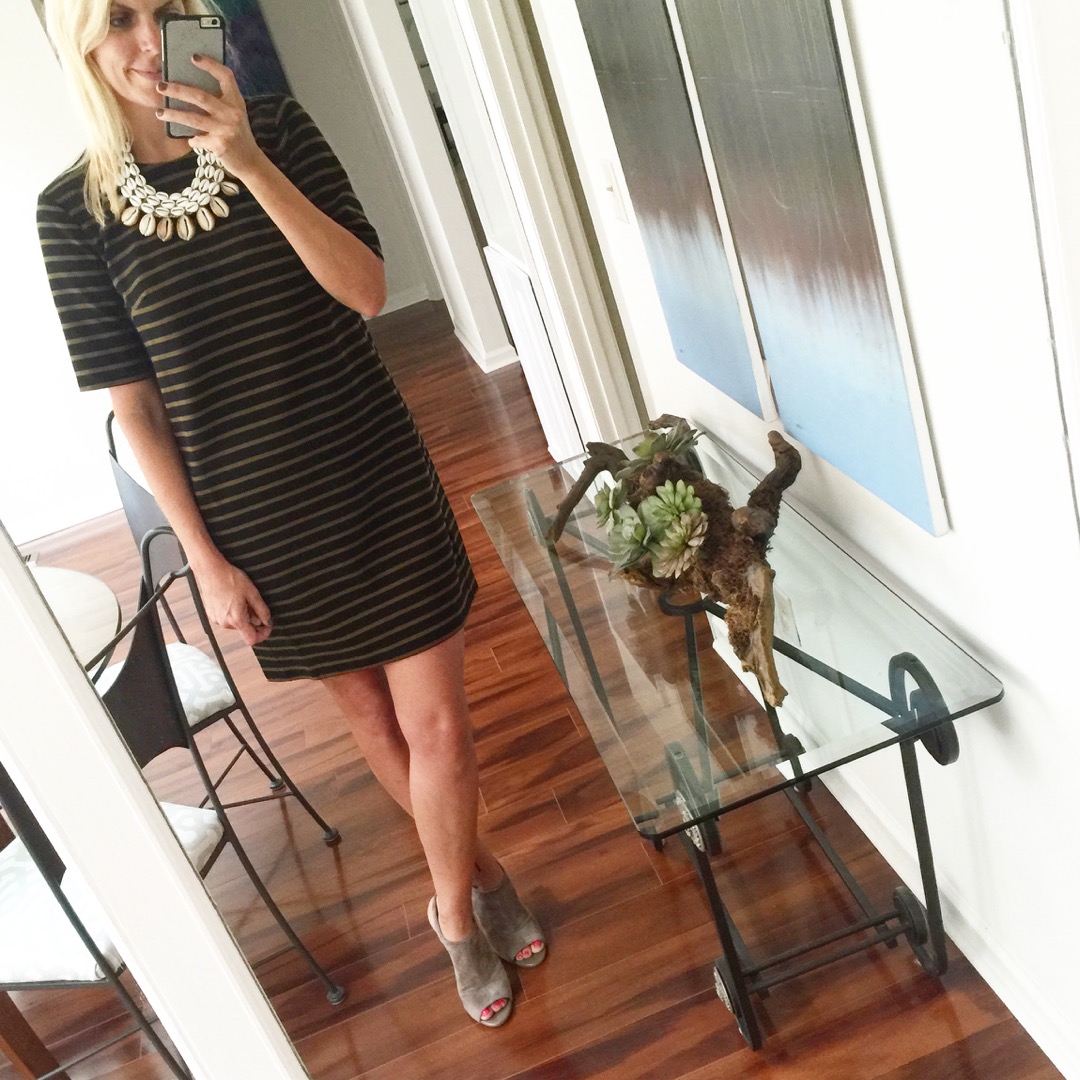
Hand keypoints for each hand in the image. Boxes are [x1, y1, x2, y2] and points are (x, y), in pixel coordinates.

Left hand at [157, 56, 262, 177]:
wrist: (251, 162)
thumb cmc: (238, 135)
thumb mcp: (235, 115)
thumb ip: (220, 103)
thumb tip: (189, 91)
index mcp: (236, 101)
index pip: (226, 77)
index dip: (210, 65)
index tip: (193, 57)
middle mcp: (232, 113)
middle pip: (200, 96)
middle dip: (177, 90)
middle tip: (160, 86)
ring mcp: (226, 129)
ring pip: (193, 118)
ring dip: (173, 115)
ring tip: (159, 113)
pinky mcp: (219, 145)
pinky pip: (197, 139)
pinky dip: (192, 140)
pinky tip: (190, 140)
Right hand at [190, 556, 272, 645]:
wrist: (211, 571)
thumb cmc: (230, 579)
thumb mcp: (252, 593)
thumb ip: (262, 610)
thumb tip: (267, 621)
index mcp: (236, 619)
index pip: (251, 639)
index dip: (262, 635)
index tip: (267, 626)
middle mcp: (225, 622)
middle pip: (244, 630)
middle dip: (253, 621)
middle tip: (255, 606)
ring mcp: (216, 619)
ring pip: (236, 624)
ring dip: (242, 616)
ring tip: (242, 600)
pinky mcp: (211, 615)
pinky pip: (227, 619)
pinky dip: (233, 613)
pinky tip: (233, 599)